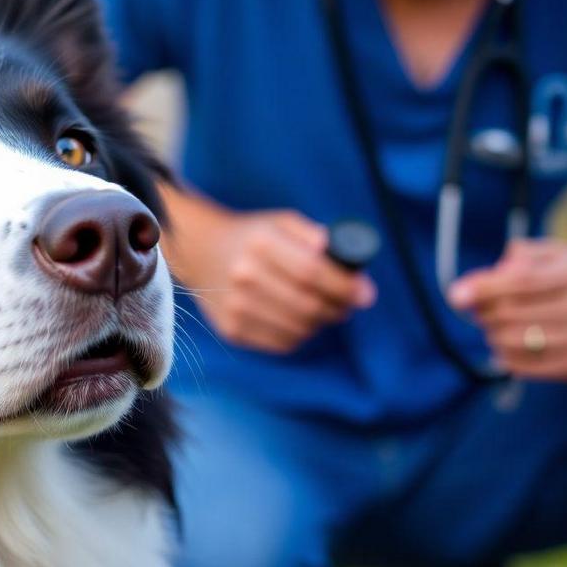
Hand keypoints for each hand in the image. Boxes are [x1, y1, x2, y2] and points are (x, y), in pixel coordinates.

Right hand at [162, 189, 375, 353]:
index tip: (365, 293)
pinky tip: (297, 319)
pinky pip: (283, 343)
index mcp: (260, 243)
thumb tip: (349, 264)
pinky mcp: (232, 329)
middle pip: (309, 305)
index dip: (345, 286)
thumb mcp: (281, 222)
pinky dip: (300, 334)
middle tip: (348, 304)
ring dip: (321, 323)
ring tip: (322, 308)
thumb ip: (315, 237)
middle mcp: (245, 275)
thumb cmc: (252, 237)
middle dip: (339, 308)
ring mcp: (236, 306)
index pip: (312, 272)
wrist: (200, 252)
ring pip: (300, 329)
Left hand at [448, 238, 566, 384]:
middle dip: (484, 312)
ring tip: (495, 329)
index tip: (455, 295)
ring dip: (492, 335)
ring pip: (513, 340)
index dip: (483, 288)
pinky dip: (505, 358)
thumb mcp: (560, 258)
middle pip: (510, 313)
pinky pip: (524, 366)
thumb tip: (487, 275)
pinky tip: (505, 349)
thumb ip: (524, 257)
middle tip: (480, 312)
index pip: (520, 282)